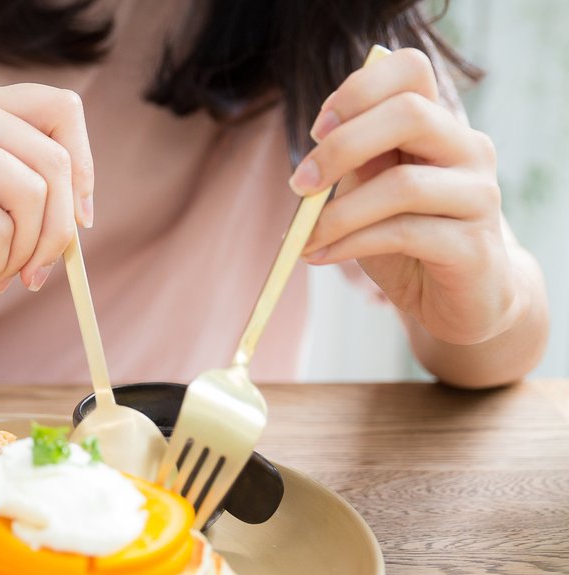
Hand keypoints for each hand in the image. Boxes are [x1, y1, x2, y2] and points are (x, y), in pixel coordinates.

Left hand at [295, 48, 520, 344]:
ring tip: (305, 238)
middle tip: (299, 185)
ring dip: (338, 213)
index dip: (358, 90)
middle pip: (409, 113)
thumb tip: (314, 157)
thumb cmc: (407, 240)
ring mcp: (478, 195)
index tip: (317, 129)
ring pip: (403, 185)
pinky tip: (320, 256)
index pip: (411, 69)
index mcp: (438, 125)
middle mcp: (467, 149)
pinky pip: (404, 235)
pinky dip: (350, 244)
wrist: (458, 300)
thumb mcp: (370, 193)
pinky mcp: (474, 245)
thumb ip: (354, 163)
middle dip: (341, 146)